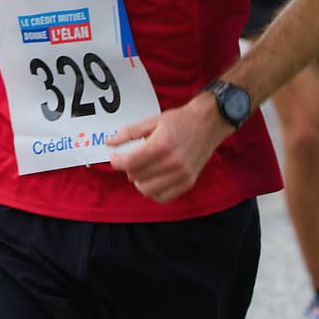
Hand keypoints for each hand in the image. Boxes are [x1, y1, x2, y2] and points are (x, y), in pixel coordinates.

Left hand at [104, 97, 228, 202]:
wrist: (209, 123)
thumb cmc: (181, 120)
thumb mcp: (152, 121)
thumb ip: (129, 133)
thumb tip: (109, 143)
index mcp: (161, 145)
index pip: (129, 163)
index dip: (116, 161)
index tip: (115, 157)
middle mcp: (172, 162)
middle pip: (136, 176)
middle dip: (129, 168)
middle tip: (133, 158)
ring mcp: (182, 175)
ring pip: (147, 190)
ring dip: (140, 181)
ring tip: (143, 169)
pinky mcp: (188, 182)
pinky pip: (163, 197)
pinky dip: (154, 191)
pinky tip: (153, 179)